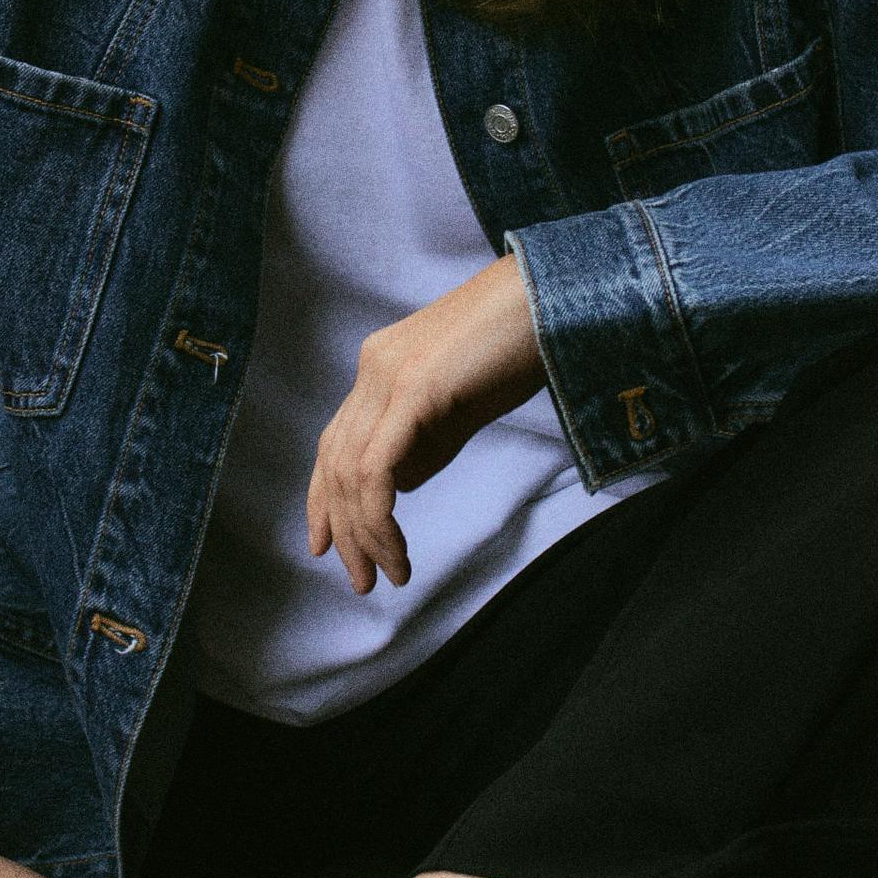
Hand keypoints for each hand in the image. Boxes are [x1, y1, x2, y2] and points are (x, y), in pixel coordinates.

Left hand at [306, 252, 546, 593]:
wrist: (554, 297)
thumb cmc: (521, 347)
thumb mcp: (463, 406)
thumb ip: (426, 441)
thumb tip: (400, 485)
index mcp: (381, 367)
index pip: (334, 442)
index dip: (323, 499)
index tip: (326, 546)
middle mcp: (373, 368)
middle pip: (334, 462)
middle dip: (342, 530)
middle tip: (362, 580)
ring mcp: (388, 375)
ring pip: (350, 472)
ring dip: (363, 535)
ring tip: (387, 575)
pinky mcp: (413, 388)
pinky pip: (376, 469)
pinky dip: (379, 519)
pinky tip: (397, 550)